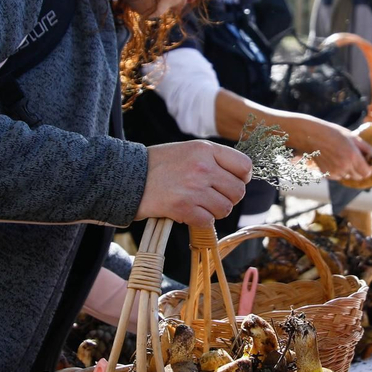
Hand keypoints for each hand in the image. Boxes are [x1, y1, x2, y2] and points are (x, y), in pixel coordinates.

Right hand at [135, 141, 251, 225]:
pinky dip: (200, 220)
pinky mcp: (183, 207)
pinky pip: (208, 221)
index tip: (232, 181)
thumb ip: (214, 159)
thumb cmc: (158, 165)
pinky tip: (187, 212)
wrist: (127, 177)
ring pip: (225, 209)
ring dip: (214, 211)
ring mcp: (194, 188)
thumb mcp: (188, 150)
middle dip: (228, 198)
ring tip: (198, 204)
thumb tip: (241, 176)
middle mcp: (203, 167)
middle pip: (238, 191)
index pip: (245, 166)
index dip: (242, 177)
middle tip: (212, 197)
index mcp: (206, 149)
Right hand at [290, 116, 371, 181]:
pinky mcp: (327, 174)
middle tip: (355, 158)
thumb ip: (367, 148)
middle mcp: (344, 167)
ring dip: (349, 170)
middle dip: (360, 170)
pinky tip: (333, 159)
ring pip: (348, 177)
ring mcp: (335, 172)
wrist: (312, 136)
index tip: (367, 162)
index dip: (368, 168)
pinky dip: (339, 171)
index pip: (367, 173)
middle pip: (358, 177)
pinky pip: (338, 176)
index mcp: (353, 157)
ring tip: (341, 156)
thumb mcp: (353, 137)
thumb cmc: (334, 134)